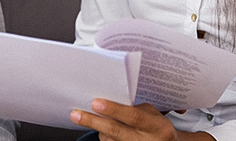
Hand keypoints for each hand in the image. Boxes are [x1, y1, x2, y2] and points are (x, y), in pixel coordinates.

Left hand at [70, 100, 211, 140]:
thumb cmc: (158, 127)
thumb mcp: (155, 115)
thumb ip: (136, 108)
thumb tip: (112, 98)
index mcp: (158, 127)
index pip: (134, 117)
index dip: (114, 110)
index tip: (96, 103)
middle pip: (116, 131)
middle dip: (94, 122)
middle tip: (76, 114)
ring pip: (110, 140)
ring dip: (97, 129)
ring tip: (85, 118)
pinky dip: (103, 137)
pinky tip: (100, 130)